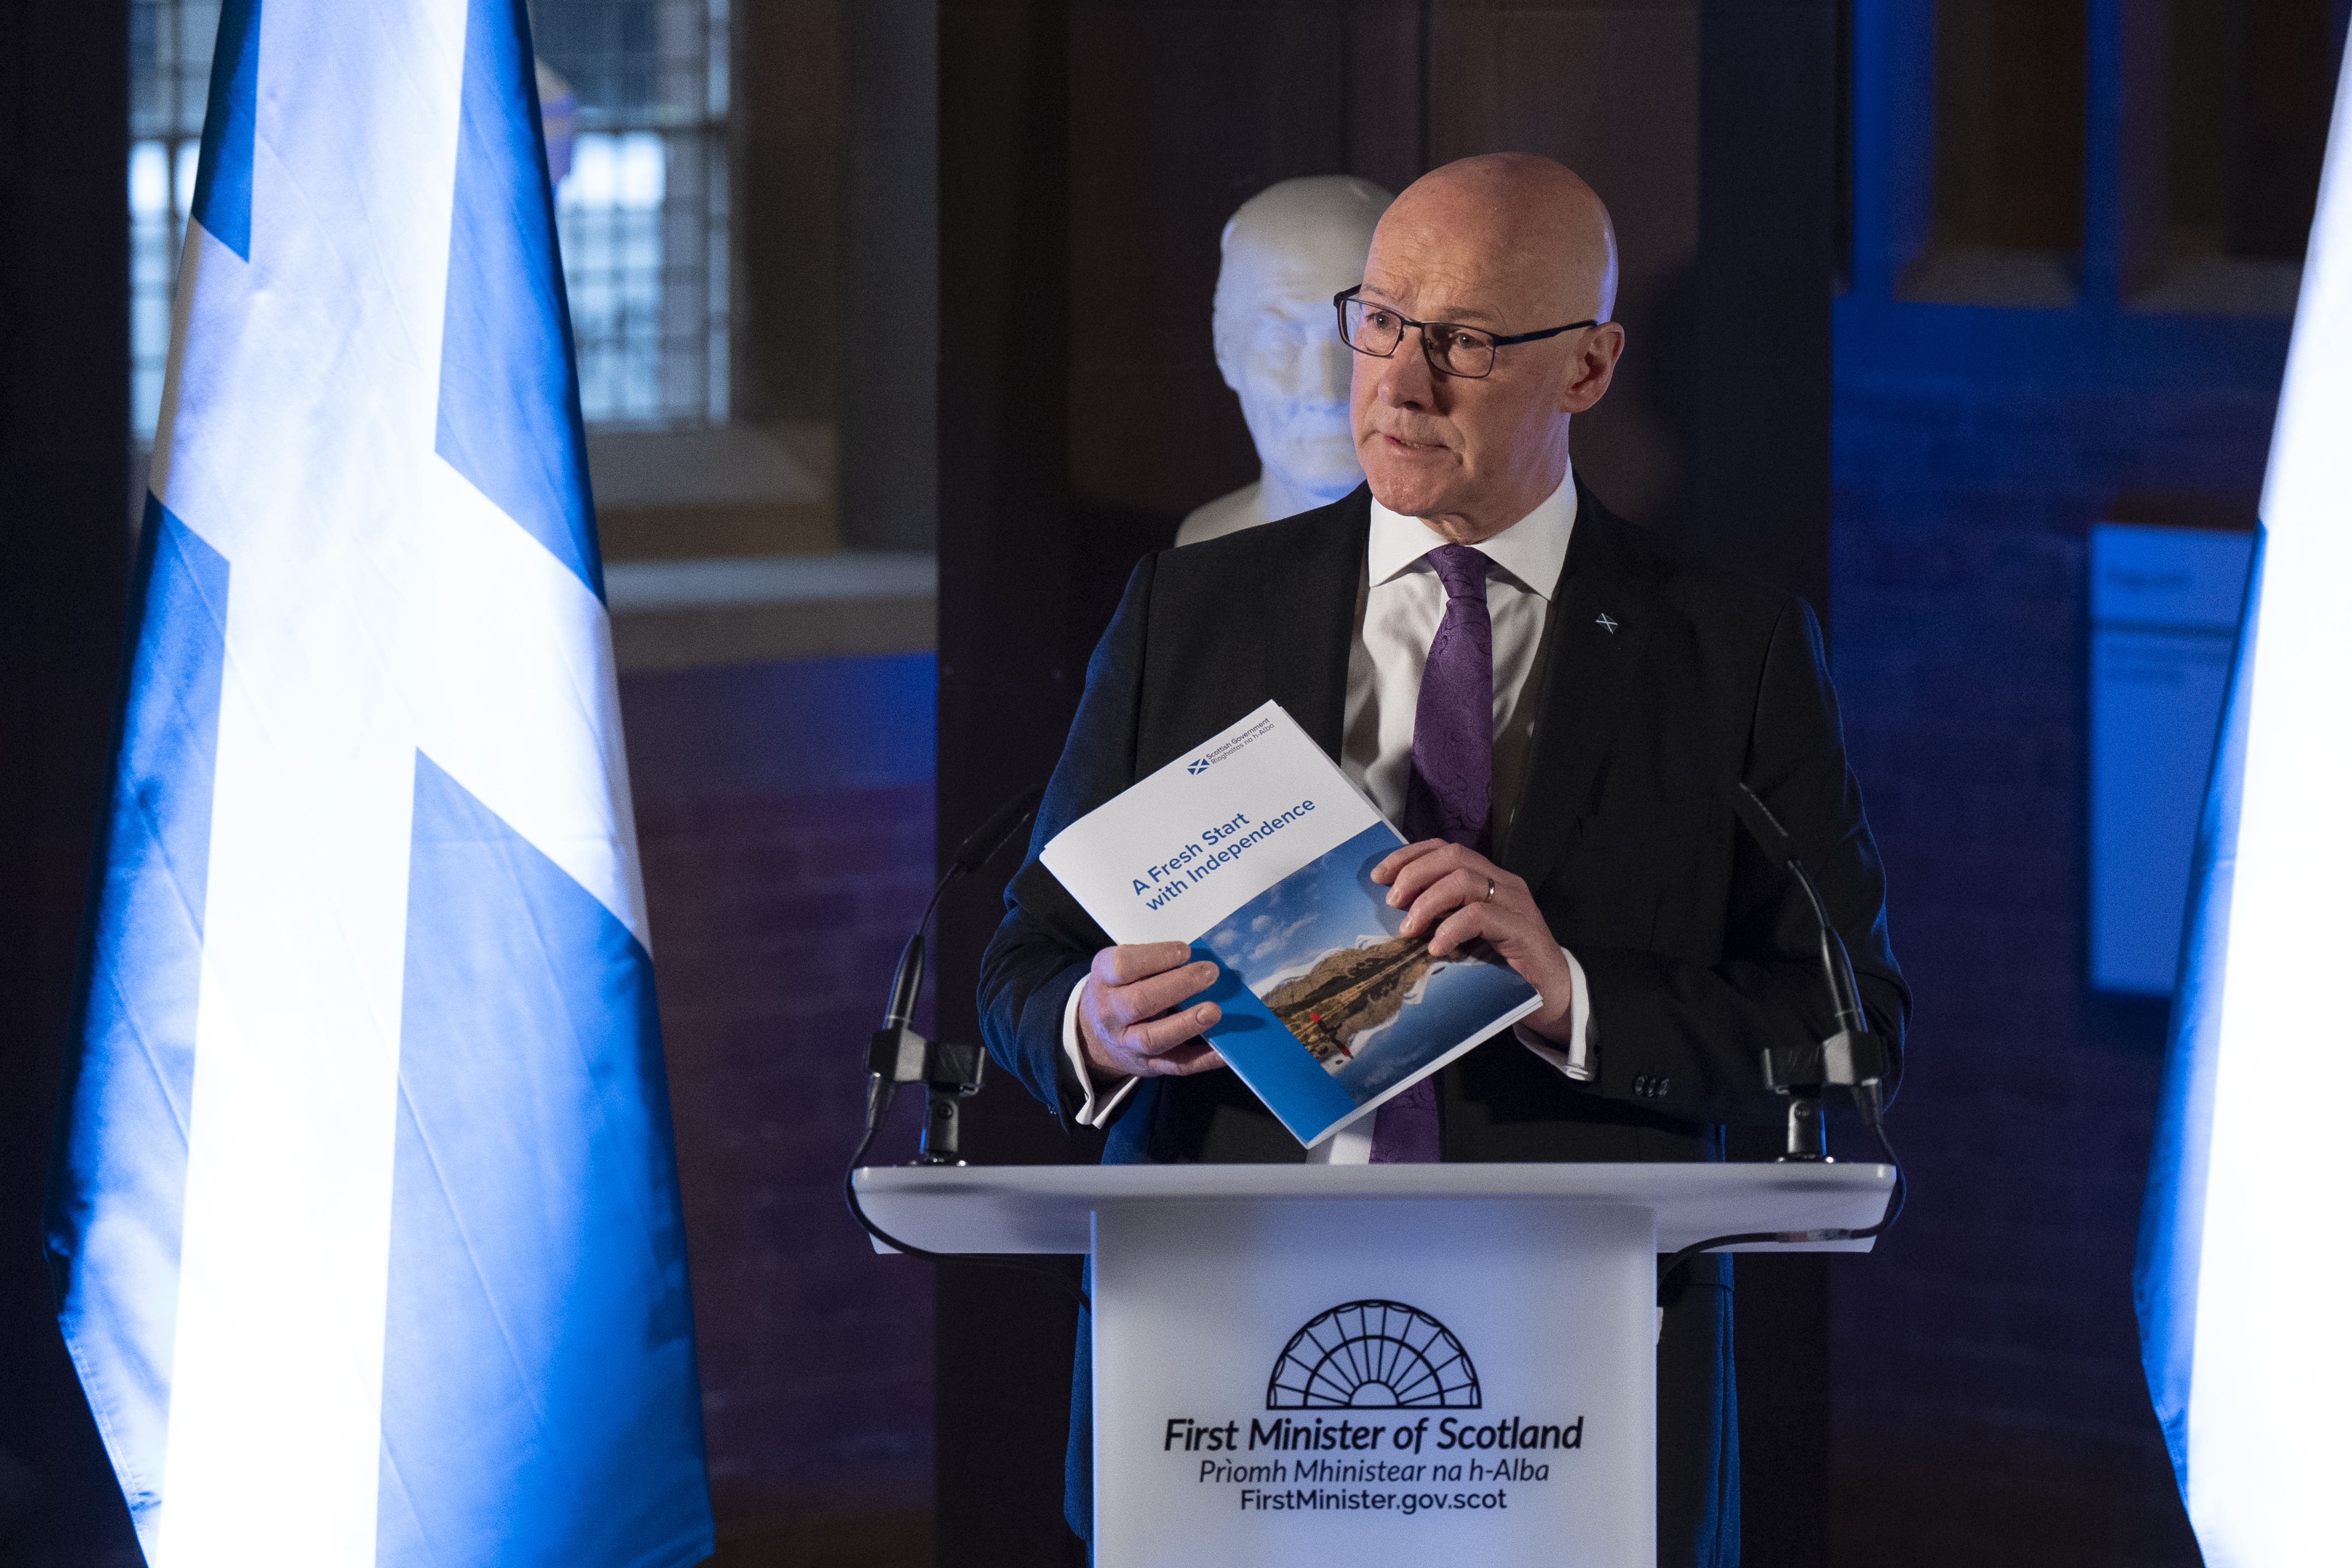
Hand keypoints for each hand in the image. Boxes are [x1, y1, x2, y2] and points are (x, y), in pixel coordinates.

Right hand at [1076, 941, 1227, 1084]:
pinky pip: (1177, 1065)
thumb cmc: (1119, 992)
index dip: (1156, 957)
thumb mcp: (1120, 972)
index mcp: (1104, 980)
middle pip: (1140, 1001)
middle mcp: (1111, 1013)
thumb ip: (1150, 964)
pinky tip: (1223, 1051)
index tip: (1185, 951)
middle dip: (1178, 985)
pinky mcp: (1149, 1065)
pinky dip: (1202, 1059)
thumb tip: (1197, 959)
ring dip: (1186, 1024)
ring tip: (1214, 1010)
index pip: (1123, 966)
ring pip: (1154, 1037)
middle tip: (1210, 973)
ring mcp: (1128, 1043)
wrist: (1096, 1038)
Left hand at [1372, 840, 1576, 1041]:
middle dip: (1414, 873)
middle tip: (1393, 902)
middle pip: (1452, 856)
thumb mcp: (1467, 935)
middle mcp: (1503, 883)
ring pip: (1464, 880)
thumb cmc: (1505, 966)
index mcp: (1489, 879)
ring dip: (1427, 902)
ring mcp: (1514, 903)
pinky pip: (1479, 915)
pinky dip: (1451, 928)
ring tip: (1409, 929)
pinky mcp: (1521, 929)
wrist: (1554, 995)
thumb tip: (1397, 915)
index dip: (1410, 856)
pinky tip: (1437, 947)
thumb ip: (1443, 917)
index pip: (1446, 849)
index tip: (1380, 876)